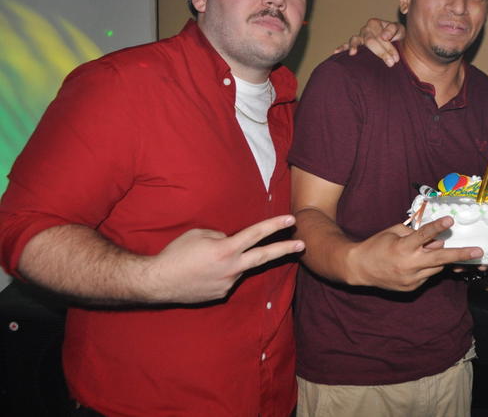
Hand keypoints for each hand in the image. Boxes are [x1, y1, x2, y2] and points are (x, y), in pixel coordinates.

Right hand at [145, 215, 303, 303]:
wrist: (158, 282)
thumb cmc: (176, 254)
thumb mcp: (199, 234)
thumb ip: (221, 236)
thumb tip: (231, 241)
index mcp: (226, 249)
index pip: (256, 234)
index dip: (275, 226)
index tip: (291, 220)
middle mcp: (232, 267)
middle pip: (264, 256)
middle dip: (285, 249)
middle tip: (302, 244)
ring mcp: (228, 283)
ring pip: (239, 267)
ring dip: (232, 261)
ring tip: (205, 261)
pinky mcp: (222, 294)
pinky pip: (227, 278)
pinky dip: (221, 272)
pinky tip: (202, 273)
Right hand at [333, 18, 404, 65]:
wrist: (395, 40)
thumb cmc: (396, 35)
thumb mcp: (399, 30)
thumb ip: (393, 30)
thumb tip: (384, 36)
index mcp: (374, 23)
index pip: (380, 36)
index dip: (389, 48)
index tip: (396, 59)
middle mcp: (365, 29)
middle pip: (369, 40)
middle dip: (380, 52)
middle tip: (390, 63)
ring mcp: (358, 37)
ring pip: (355, 41)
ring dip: (355, 47)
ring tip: (353, 53)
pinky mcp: (354, 45)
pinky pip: (346, 46)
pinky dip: (342, 48)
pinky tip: (336, 52)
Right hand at [348, 216, 482, 290]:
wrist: (359, 268)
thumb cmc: (376, 246)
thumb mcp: (393, 232)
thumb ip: (414, 234)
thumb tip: (434, 238)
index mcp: (402, 248)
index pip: (423, 236)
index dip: (437, 228)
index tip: (450, 221)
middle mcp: (409, 265)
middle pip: (439, 259)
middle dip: (460, 255)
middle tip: (478, 252)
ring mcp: (411, 279)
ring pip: (435, 268)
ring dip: (438, 259)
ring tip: (428, 252)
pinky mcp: (411, 288)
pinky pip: (427, 276)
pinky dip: (426, 268)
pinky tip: (416, 263)